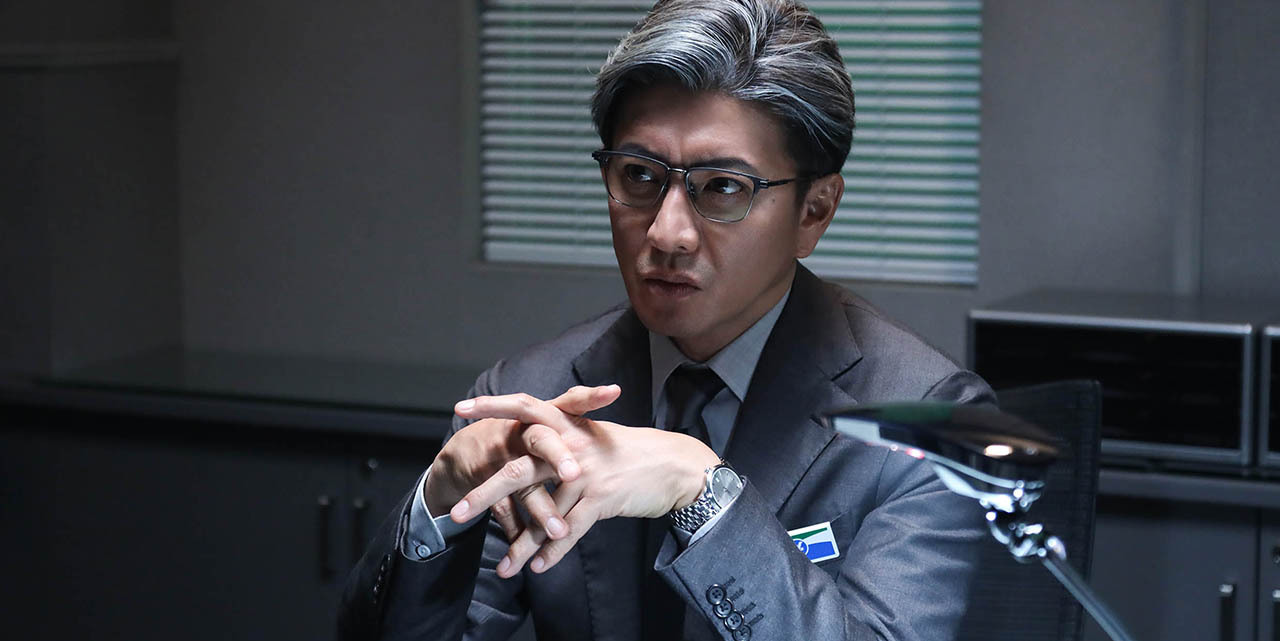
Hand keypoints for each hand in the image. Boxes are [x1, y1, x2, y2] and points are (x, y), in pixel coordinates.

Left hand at [451, 387, 719, 577]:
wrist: (676, 464)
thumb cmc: (633, 453)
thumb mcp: (596, 438)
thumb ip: (564, 442)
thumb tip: (536, 451)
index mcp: (568, 424)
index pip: (524, 408)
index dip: (492, 406)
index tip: (461, 408)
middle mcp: (572, 446)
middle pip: (517, 472)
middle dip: (484, 497)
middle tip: (458, 515)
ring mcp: (586, 473)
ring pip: (543, 514)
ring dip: (521, 546)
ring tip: (502, 568)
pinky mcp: (601, 498)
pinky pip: (569, 530)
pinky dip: (553, 553)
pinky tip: (537, 568)